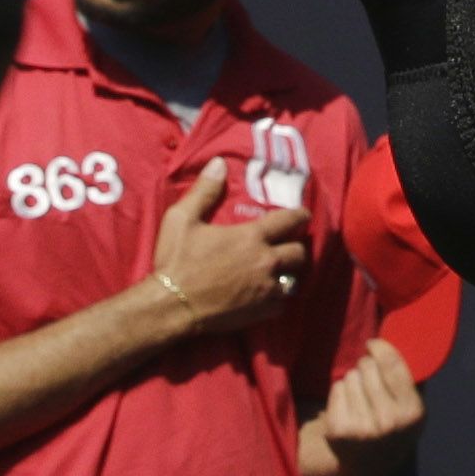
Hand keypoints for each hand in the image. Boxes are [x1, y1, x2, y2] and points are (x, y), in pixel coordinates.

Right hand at [148, 159, 312, 333]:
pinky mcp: (262, 312)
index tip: (303, 215)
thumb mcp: (182, 219)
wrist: (171, 306)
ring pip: (294, 280)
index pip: (290, 220)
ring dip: (287, 274)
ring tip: (278, 272)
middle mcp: (266, 262)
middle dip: (295, 247)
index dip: (300, 216)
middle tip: (287, 246)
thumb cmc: (176, 261)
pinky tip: (267, 295)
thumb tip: (219, 163)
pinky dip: (277, 299)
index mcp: (252, 237)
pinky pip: (282, 304)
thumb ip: (204, 191)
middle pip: (299, 253)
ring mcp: (266, 289)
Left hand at [317, 336, 426, 465]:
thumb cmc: (395, 425)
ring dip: (354, 380)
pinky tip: (349, 407)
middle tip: (369, 376)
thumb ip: (410, 378)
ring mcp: (361, 428)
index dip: (380, 348)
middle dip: (367, 366)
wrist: (370, 466)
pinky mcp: (338, 430)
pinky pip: (337, 388)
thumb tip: (400, 339)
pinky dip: (341, 392)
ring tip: (361, 396)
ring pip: (350, 377)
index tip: (373, 344)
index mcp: (411, 412)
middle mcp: (388, 421)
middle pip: (367, 368)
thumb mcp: (413, 407)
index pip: (392, 366)